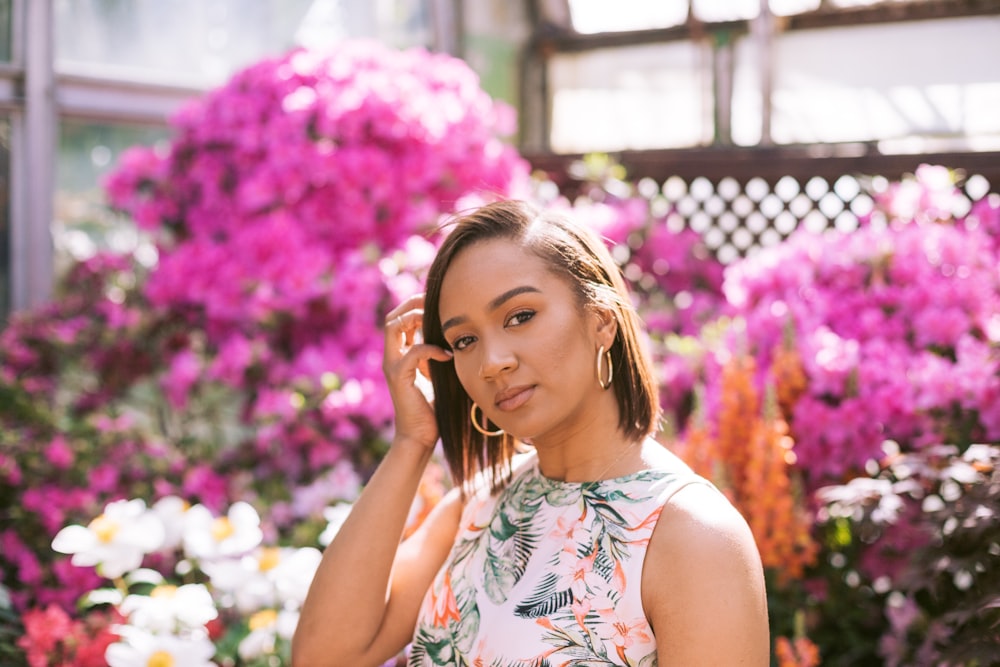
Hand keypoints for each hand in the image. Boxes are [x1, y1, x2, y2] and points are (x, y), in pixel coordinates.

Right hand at [383, 294, 452, 450]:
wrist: (421, 436)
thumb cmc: (434, 407)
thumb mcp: (439, 374)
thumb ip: (441, 357)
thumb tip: (461, 339)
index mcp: (401, 355)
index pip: (401, 320)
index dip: (415, 307)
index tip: (438, 303)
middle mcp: (393, 357)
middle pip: (392, 318)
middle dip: (412, 305)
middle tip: (435, 303)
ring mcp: (393, 366)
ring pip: (393, 327)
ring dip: (415, 318)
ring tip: (438, 322)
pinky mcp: (399, 377)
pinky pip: (413, 352)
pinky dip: (431, 349)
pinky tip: (447, 355)